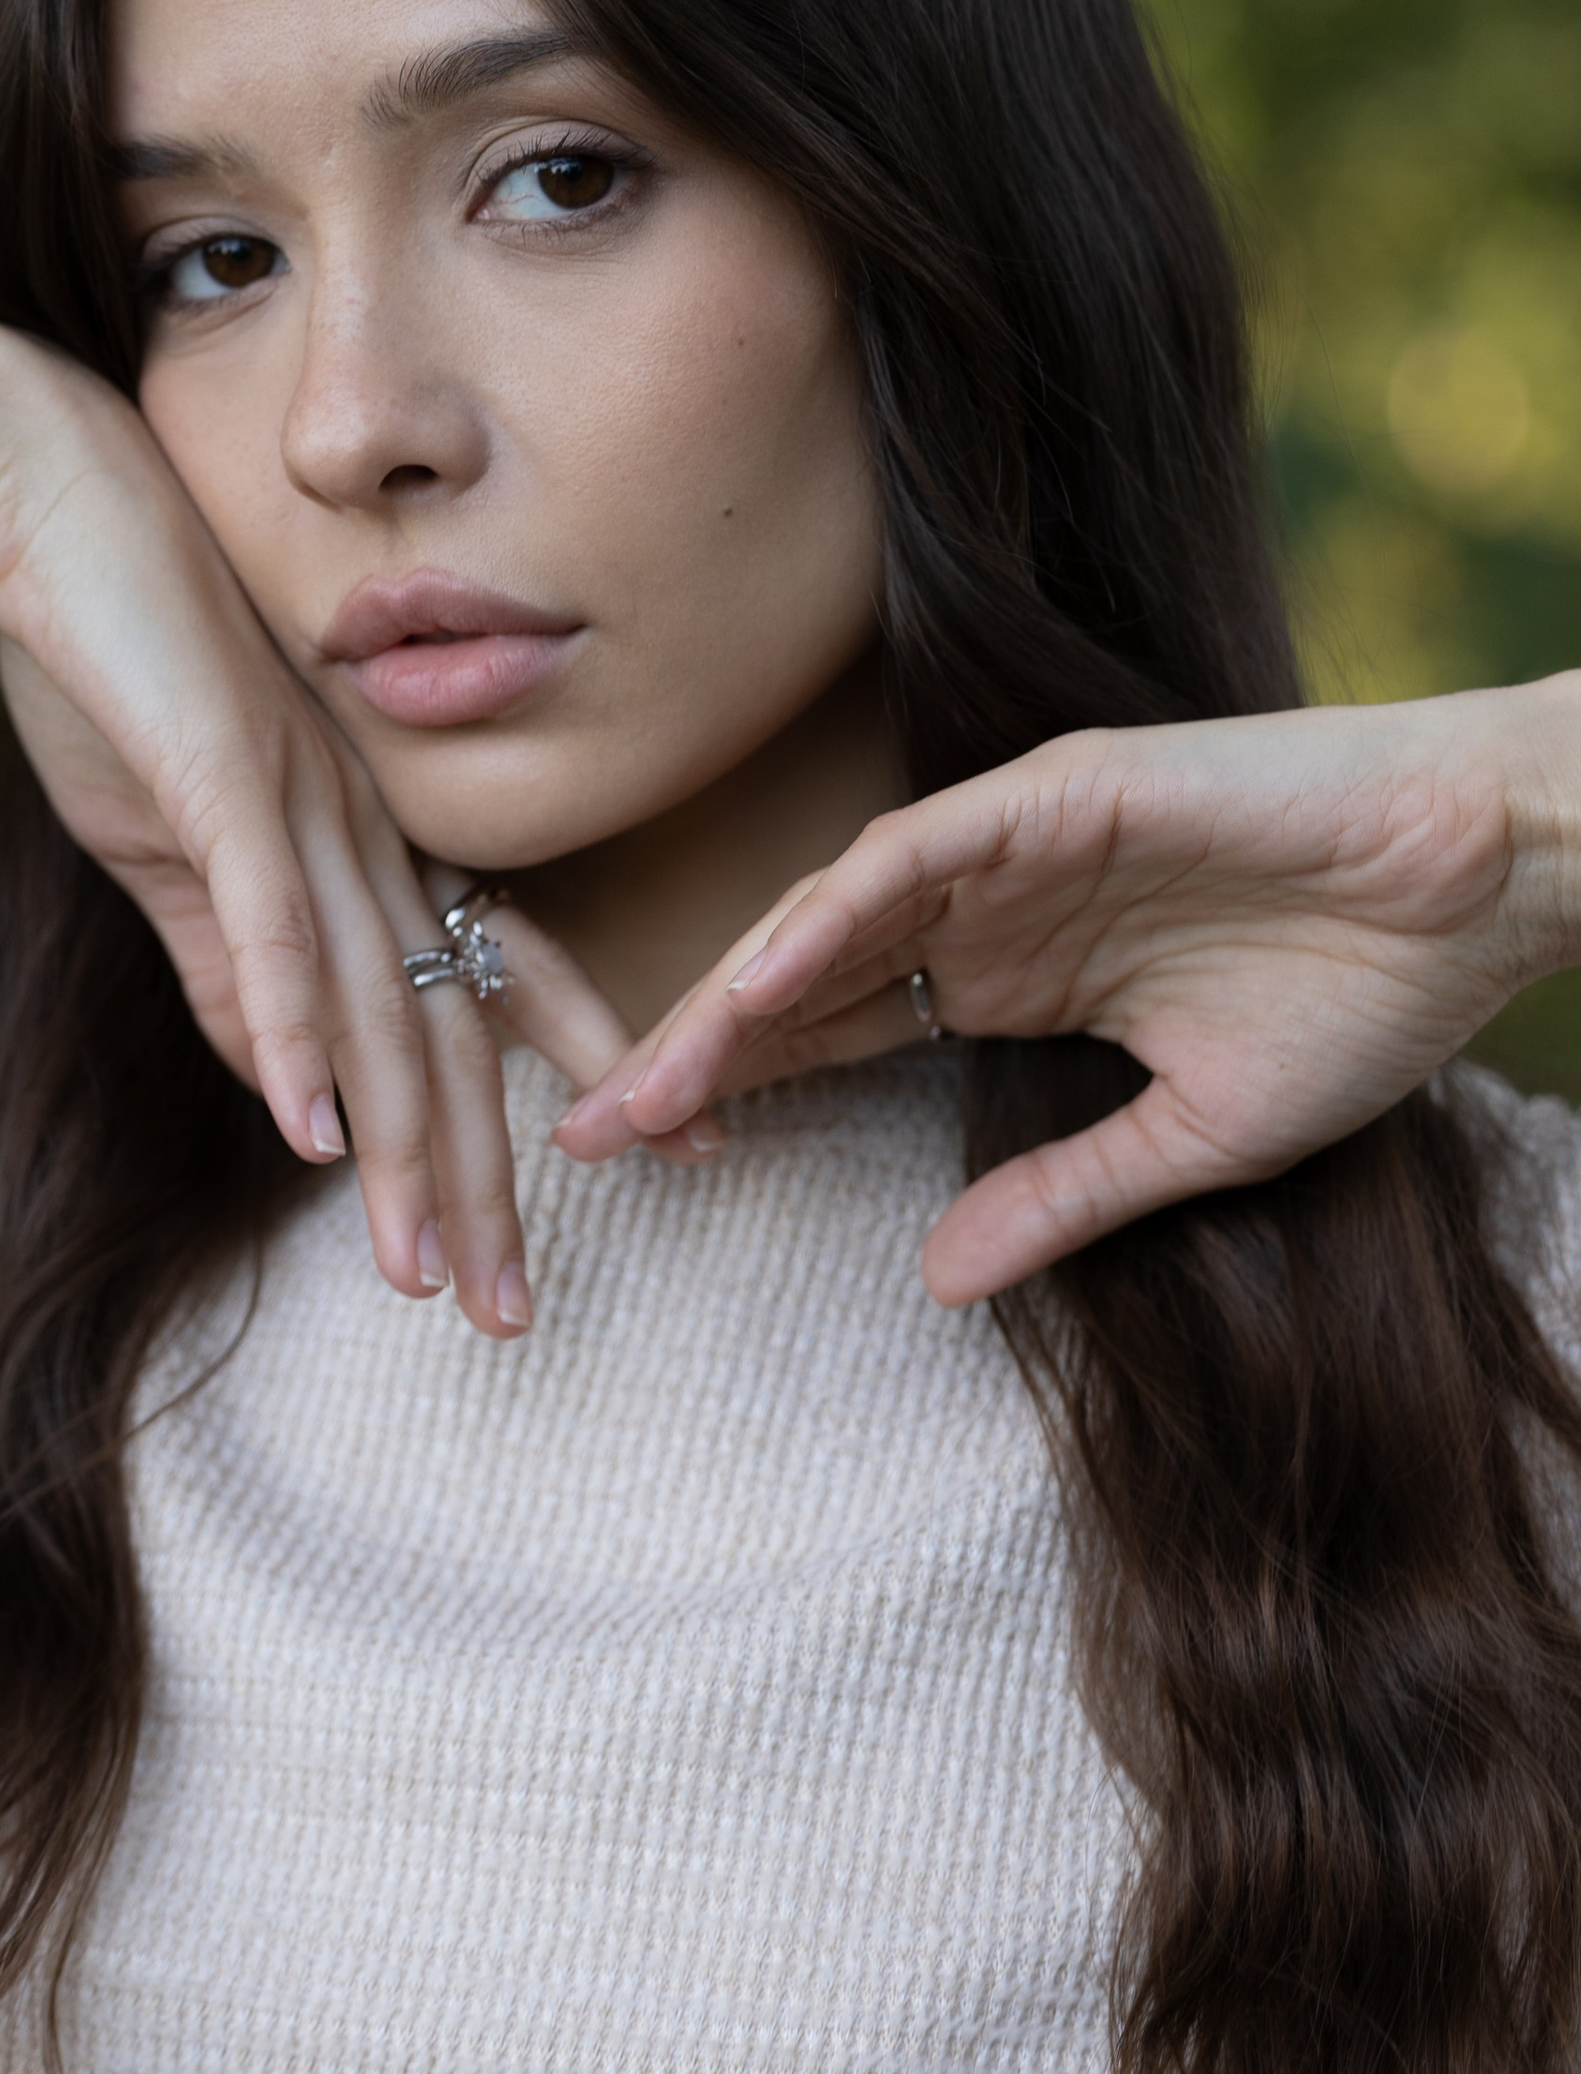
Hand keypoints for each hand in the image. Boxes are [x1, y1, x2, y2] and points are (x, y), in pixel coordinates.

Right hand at [0, 350, 575, 1332]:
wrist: (44, 492)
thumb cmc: (107, 649)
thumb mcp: (168, 834)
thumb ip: (228, 956)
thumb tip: (283, 1086)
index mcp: (356, 833)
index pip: (479, 976)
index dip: (561, 1074)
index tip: (644, 1168)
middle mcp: (360, 826)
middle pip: (443, 1029)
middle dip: (481, 1182)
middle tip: (522, 1314)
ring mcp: (303, 804)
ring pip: (375, 1005)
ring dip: (399, 1151)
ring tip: (427, 1274)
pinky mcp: (224, 780)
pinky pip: (272, 929)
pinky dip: (291, 1034)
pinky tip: (307, 1134)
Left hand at [552, 682, 1580, 1305]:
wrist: (1484, 886)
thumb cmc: (1365, 995)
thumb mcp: (1193, 1141)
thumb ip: (1060, 1201)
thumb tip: (938, 1280)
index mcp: (1012, 980)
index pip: (837, 1037)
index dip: (735, 1093)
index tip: (639, 1168)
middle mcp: (991, 908)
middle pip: (804, 981)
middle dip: (693, 1056)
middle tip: (587, 1137)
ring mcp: (1017, 844)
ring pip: (835, 914)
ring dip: (737, 993)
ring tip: (650, 1079)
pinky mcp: (1059, 793)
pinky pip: (919, 853)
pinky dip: (835, 911)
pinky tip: (763, 978)